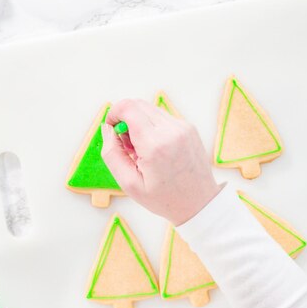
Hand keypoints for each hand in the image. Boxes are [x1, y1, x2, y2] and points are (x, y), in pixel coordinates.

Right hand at [102, 99, 221, 224]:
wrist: (199, 203)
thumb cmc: (166, 198)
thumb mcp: (129, 184)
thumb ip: (112, 154)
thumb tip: (106, 129)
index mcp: (154, 145)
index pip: (128, 108)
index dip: (114, 113)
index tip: (112, 128)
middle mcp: (171, 130)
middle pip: (138, 104)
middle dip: (125, 119)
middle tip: (127, 144)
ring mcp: (183, 127)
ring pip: (150, 109)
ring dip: (140, 123)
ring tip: (143, 150)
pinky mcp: (189, 127)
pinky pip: (163, 117)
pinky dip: (153, 127)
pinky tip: (156, 149)